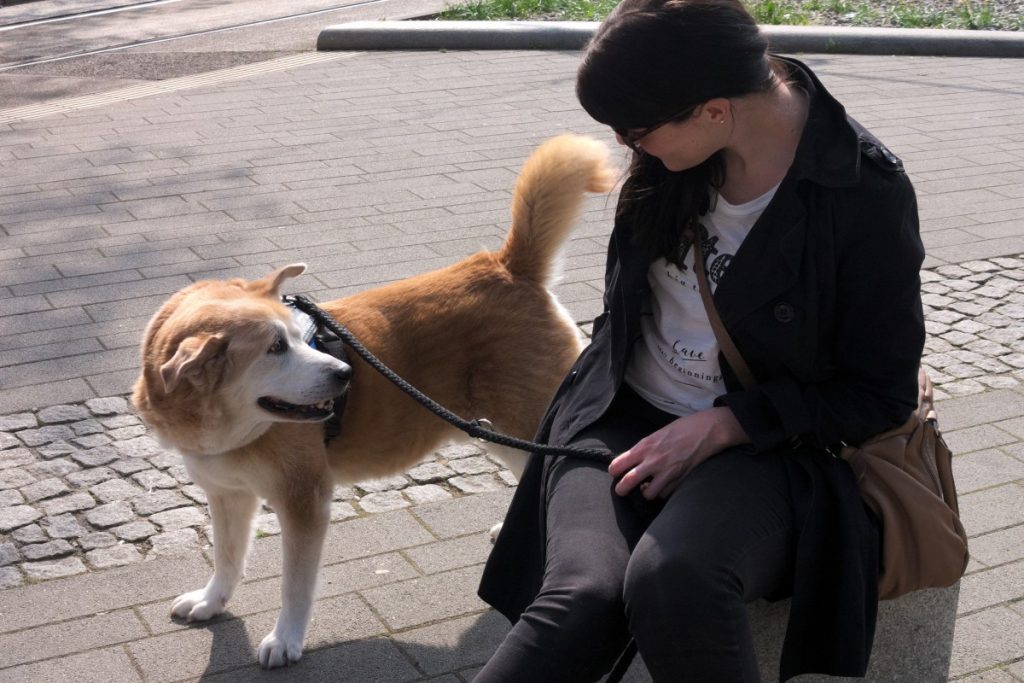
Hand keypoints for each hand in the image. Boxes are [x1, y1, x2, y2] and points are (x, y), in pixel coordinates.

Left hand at [608, 406, 748, 499]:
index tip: (615, 473)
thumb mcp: (658, 433)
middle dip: (621, 489)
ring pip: (648, 494)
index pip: (619, 464)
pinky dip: (664, 492)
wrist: (708, 430)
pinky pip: (666, 494)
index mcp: (645, 446)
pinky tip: (664, 486)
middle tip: (621, 490)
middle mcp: (653, 460)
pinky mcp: (680, 479)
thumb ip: (645, 448)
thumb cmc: (684, 428)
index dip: (614, 471)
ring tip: (647, 488)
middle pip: (628, 482)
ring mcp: (667, 472)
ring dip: (646, 492)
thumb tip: (635, 460)